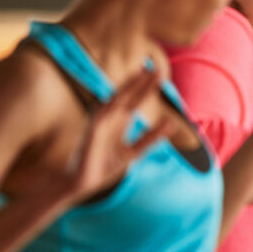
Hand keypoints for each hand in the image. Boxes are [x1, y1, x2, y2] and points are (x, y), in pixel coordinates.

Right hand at [61, 70, 172, 203]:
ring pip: (115, 101)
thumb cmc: (104, 166)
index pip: (134, 100)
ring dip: (128, 89)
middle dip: (141, 83)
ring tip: (141, 77)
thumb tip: (172, 123)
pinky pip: (103, 119)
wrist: (80, 182)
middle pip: (127, 96)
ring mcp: (99, 124)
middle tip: (156, 68)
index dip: (146, 87)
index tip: (160, 73)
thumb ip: (150, 138)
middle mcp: (109, 118)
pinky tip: (121, 99)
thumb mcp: (133, 152)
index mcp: (119, 121)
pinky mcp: (91, 134)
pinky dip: (112, 109)